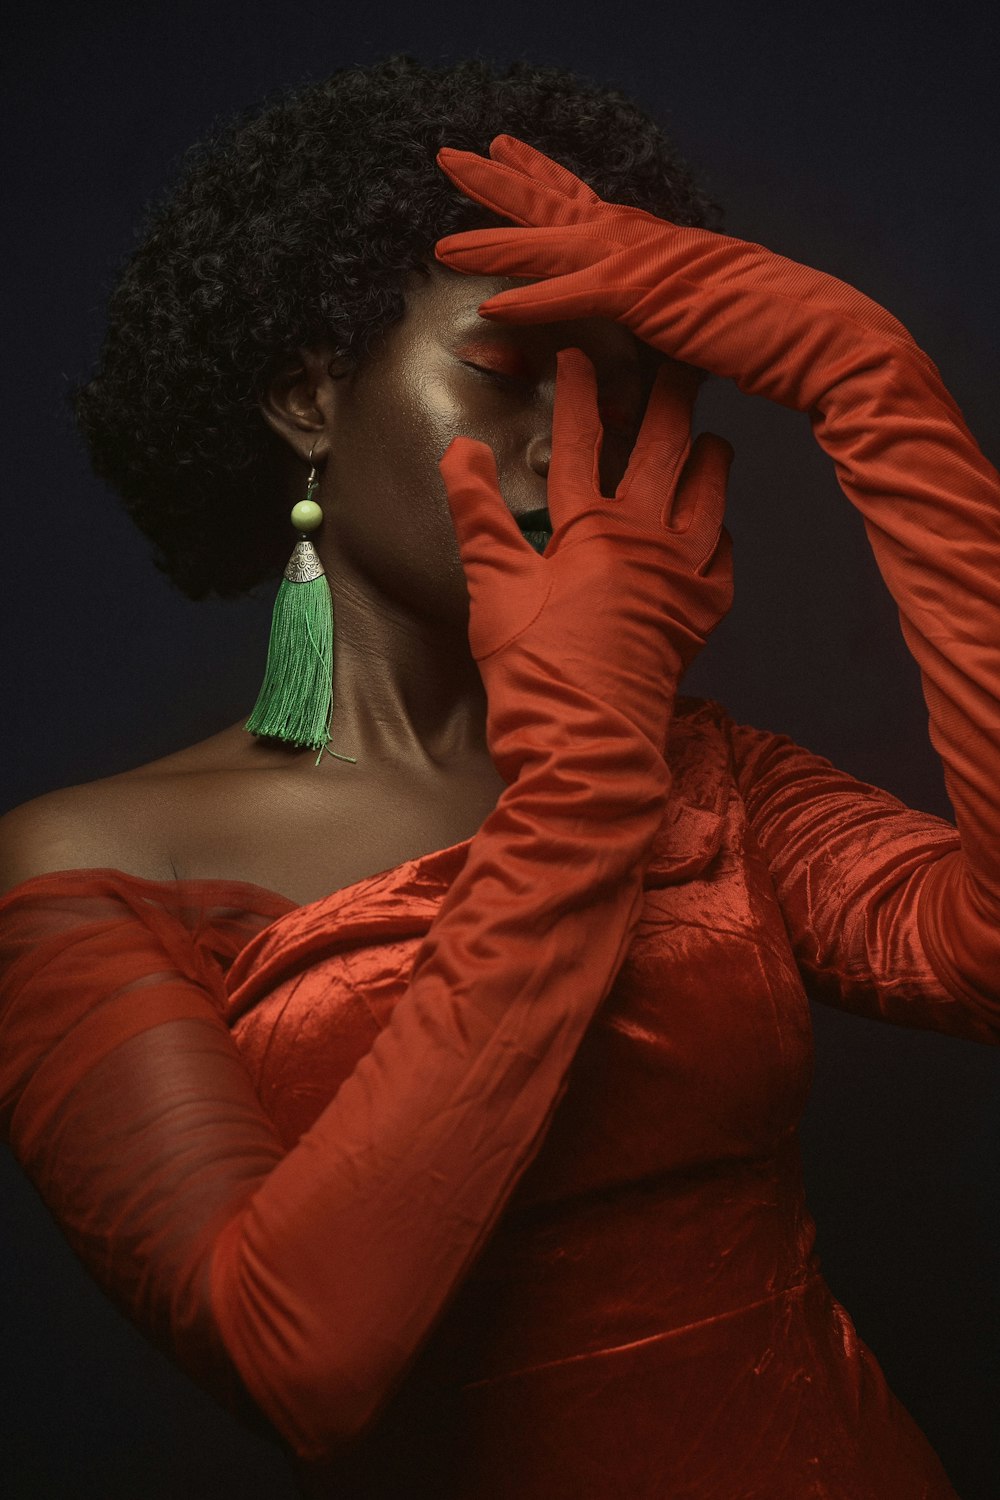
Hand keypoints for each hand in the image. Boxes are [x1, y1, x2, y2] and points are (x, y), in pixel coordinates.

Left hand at [436, 134, 921, 412]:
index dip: (542, 179)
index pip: (587, 203)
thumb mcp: (704, 319)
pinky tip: (490, 301)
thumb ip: (664, 316)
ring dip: (495, 242)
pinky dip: (532, 298)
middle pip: (557, 202)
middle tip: (451, 159)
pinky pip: (575, 294)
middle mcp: (644, 239)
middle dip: (499, 183)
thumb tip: (643, 330)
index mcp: (657, 242)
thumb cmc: (775, 335)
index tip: (505, 154)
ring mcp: (645, 262)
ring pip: (553, 243)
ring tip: (444, 243)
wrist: (823, 336)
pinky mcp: (650, 296)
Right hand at [439, 346, 732, 763]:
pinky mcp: (704, 613)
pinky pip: (723, 555)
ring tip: (709, 435)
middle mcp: (649, 540)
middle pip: (664, 451)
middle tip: (682, 362)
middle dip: (670, 400)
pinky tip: (714, 525)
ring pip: (708, 496)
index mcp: (592, 530)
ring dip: (707, 459)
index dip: (580, 394)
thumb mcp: (493, 589)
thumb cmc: (535, 670)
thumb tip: (459, 449)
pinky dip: (718, 531)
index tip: (580, 353)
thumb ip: (479, 515)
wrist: (589, 743)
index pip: (582, 444)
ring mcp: (684, 576)